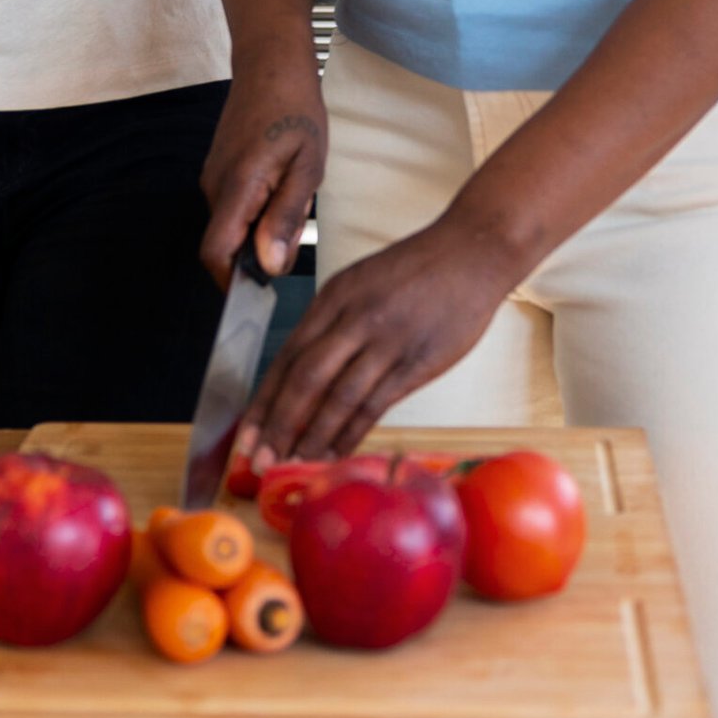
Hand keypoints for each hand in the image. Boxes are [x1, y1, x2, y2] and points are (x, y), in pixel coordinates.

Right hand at [200, 63, 327, 286]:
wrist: (271, 63)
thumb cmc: (295, 107)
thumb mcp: (307, 165)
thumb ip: (286, 217)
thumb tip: (269, 265)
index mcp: (237, 187)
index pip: (215, 254)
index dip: (233, 281)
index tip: (261, 289)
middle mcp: (215, 187)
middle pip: (227, 245)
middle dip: (260, 251)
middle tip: (297, 219)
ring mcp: (213, 178)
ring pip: (233, 226)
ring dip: (262, 227)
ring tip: (294, 191)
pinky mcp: (219, 171)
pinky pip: (235, 207)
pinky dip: (258, 209)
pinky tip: (282, 181)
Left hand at [234, 218, 514, 467]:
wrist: (471, 252)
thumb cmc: (417, 269)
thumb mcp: (361, 281)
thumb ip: (333, 323)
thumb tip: (301, 375)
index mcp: (334, 296)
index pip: (287, 357)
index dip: (264, 400)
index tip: (245, 433)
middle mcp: (354, 317)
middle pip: (305, 379)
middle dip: (278, 425)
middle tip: (259, 461)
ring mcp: (387, 340)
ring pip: (338, 397)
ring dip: (312, 437)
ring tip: (294, 465)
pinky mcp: (417, 361)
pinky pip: (376, 404)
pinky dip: (351, 433)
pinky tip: (336, 453)